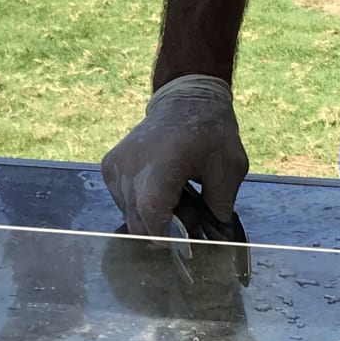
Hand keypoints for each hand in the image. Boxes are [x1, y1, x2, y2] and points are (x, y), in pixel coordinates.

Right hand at [102, 74, 248, 235]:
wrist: (185, 99)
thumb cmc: (210, 131)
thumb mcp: (230, 167)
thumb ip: (221, 203)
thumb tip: (216, 236)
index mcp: (162, 163)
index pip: (151, 212)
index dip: (165, 235)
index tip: (183, 241)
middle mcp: (131, 166)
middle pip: (139, 221)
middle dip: (165, 228)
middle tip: (190, 212)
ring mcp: (116, 167)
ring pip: (130, 215)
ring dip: (153, 216)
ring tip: (177, 195)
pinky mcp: (109, 168)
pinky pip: (123, 202)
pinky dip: (141, 204)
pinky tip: (160, 187)